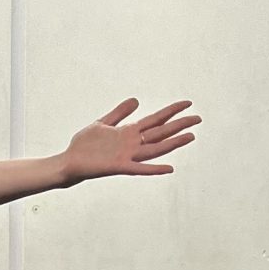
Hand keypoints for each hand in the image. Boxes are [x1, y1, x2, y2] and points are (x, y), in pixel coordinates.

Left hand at [63, 97, 199, 180]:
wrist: (69, 162)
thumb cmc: (84, 145)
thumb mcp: (102, 123)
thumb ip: (120, 112)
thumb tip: (136, 100)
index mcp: (128, 132)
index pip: (155, 119)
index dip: (171, 111)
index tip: (187, 103)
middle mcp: (131, 144)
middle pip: (159, 132)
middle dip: (179, 125)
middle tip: (198, 118)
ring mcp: (126, 155)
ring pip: (155, 149)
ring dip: (173, 144)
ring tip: (190, 136)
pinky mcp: (118, 166)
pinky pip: (139, 169)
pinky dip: (154, 169)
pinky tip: (169, 168)